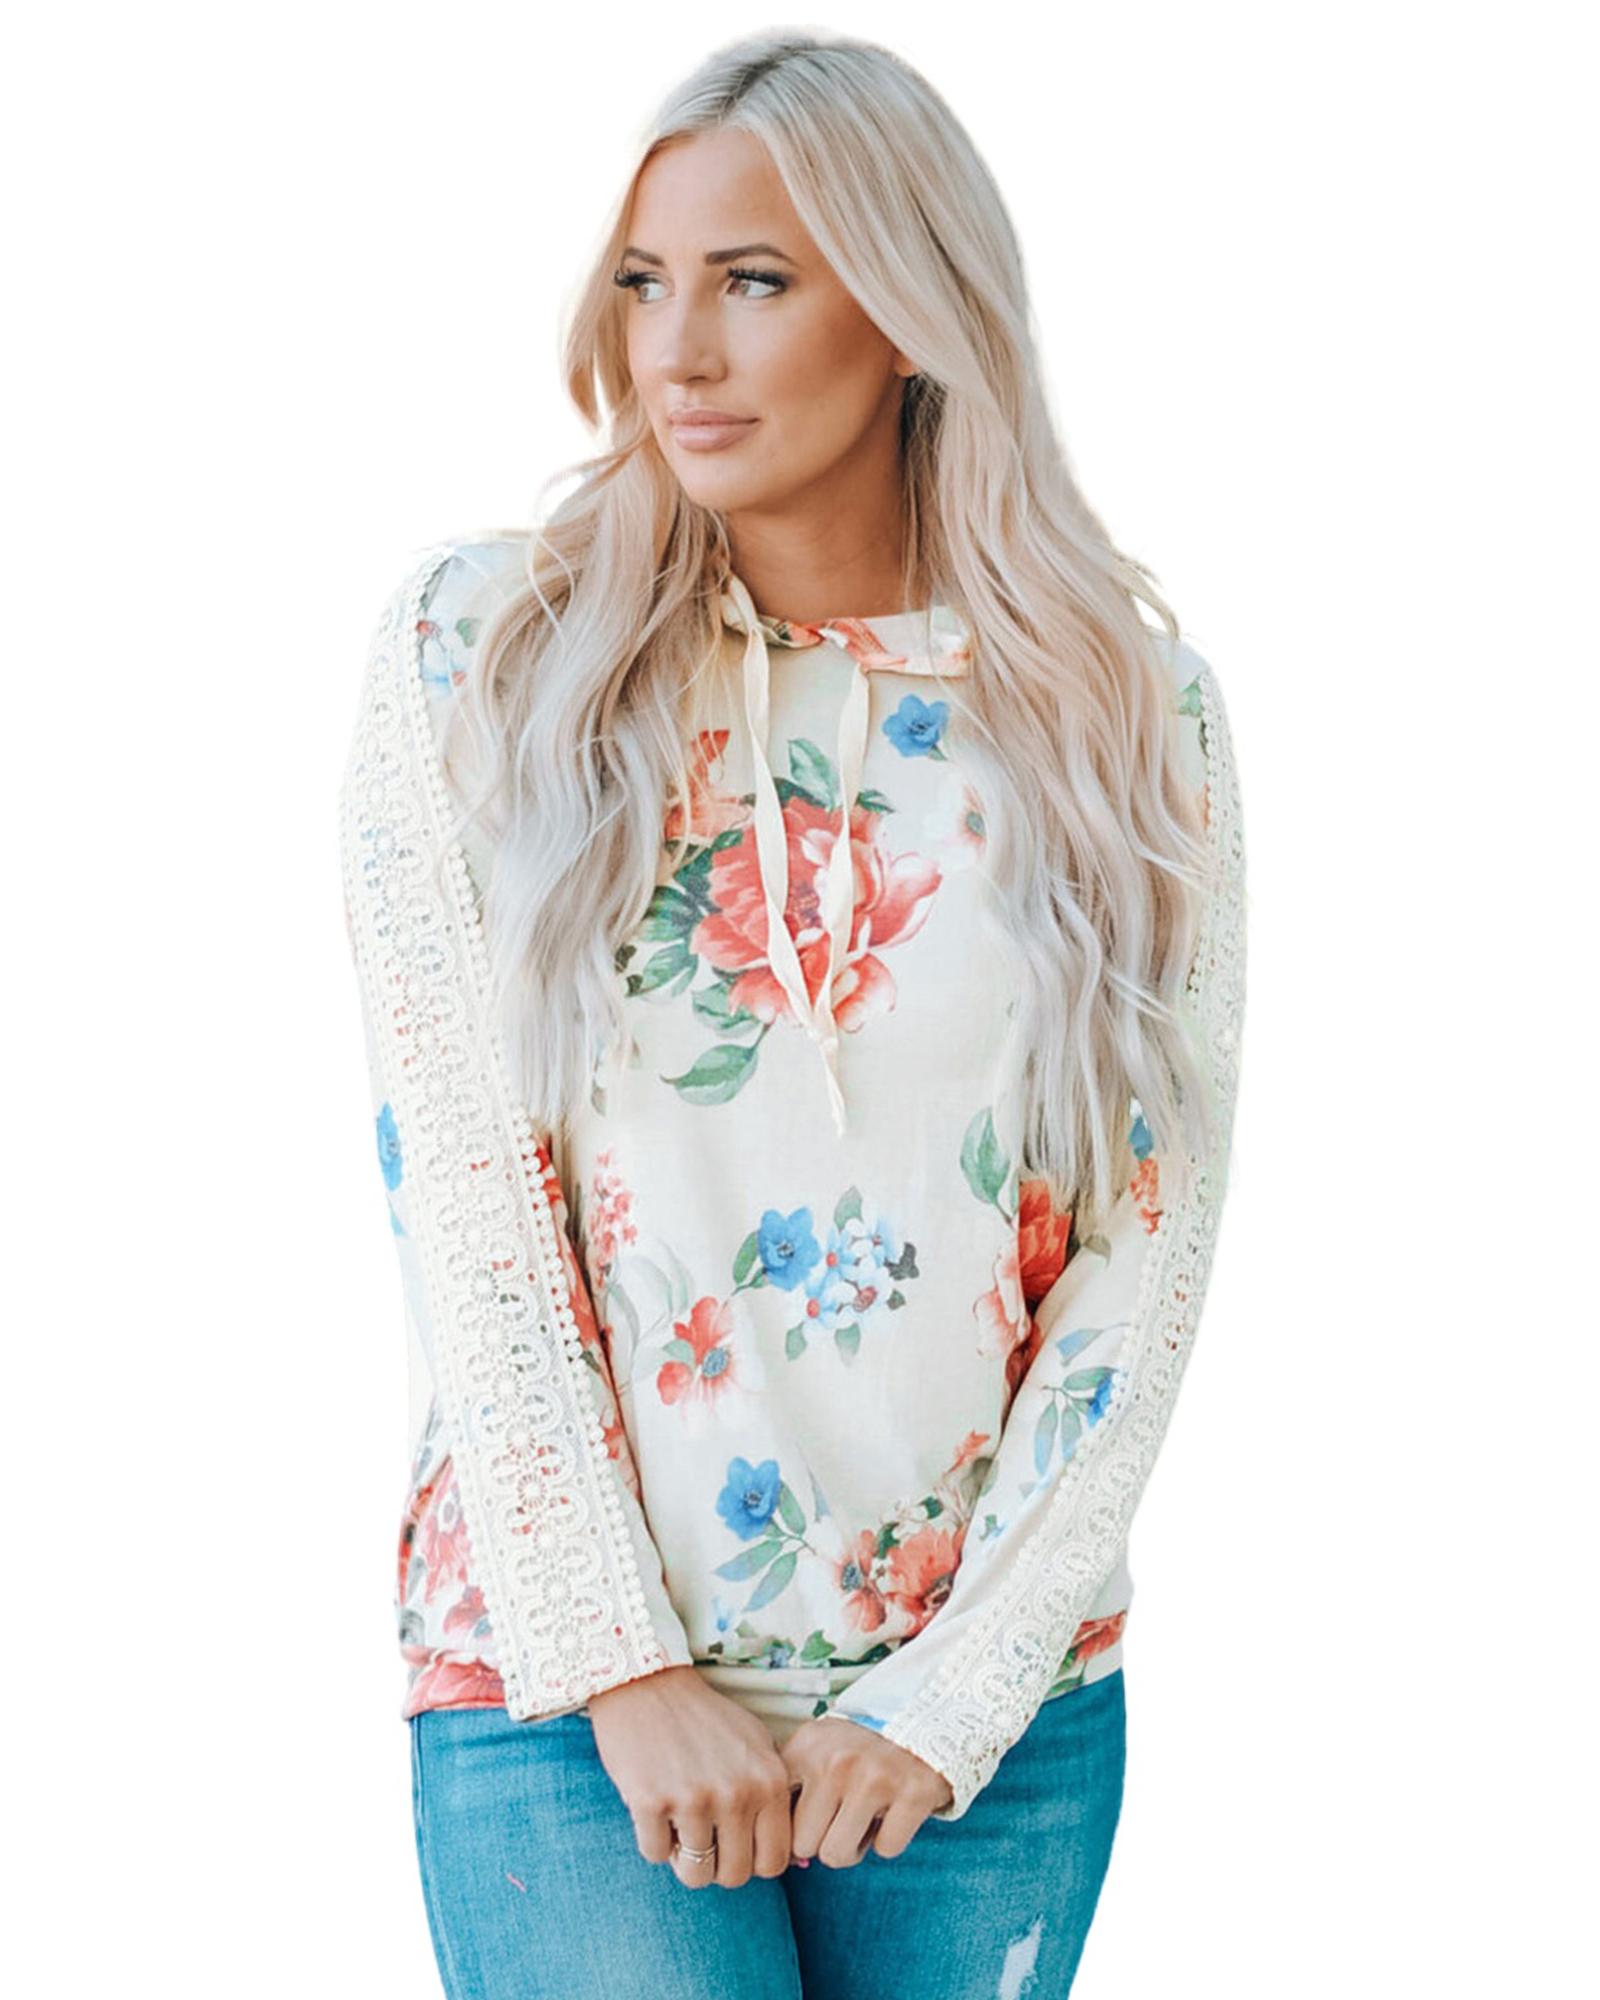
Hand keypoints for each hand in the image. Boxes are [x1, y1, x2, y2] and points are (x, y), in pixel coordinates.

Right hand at [587, 1665, 795, 1888]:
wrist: (649, 1684)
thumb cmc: (704, 1718)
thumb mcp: (755, 1743)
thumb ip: (773, 1791)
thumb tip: (788, 1849)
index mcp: (768, 1781)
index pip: (774, 1862)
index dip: (751, 1862)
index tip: (734, 1846)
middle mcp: (737, 1793)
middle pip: (735, 1876)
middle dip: (717, 1867)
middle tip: (702, 1840)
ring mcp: (694, 1799)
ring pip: (695, 1875)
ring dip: (683, 1857)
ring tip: (678, 1824)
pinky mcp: (650, 1802)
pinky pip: (655, 1855)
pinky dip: (653, 1840)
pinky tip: (654, 1809)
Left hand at [780, 1715, 953, 1865]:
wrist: (924, 1716)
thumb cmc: (859, 1746)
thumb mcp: (818, 1748)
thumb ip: (793, 1789)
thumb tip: (784, 1856)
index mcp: (807, 1747)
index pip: (776, 1816)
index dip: (791, 1830)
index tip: (806, 1827)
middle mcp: (836, 1762)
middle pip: (804, 1845)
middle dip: (824, 1841)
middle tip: (844, 1817)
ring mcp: (875, 1778)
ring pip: (837, 1855)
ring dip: (854, 1846)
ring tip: (866, 1816)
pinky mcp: (912, 1795)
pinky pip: (884, 1850)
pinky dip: (890, 1839)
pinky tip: (894, 1811)